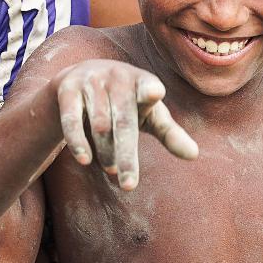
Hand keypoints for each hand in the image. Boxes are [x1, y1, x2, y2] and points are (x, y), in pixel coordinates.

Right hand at [53, 60, 197, 189]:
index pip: (148, 87)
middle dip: (126, 155)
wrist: (81, 76)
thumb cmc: (125, 101)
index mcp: (143, 81)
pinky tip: (85, 160)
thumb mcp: (149, 114)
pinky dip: (77, 141)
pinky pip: (72, 120)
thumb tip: (195, 155)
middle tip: (129, 186)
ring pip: (99, 125)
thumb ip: (170, 133)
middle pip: (123, 121)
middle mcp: (117, 77)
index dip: (150, 91)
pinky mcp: (68, 88)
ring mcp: (91, 80)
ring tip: (112, 170)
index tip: (155, 93)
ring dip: (105, 152)